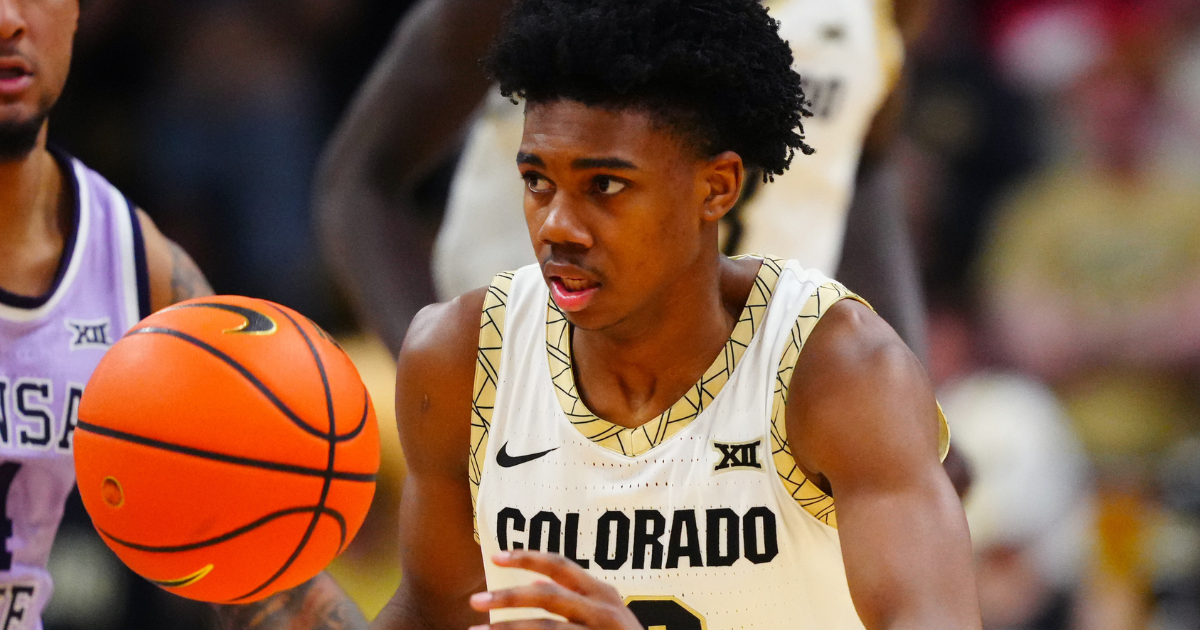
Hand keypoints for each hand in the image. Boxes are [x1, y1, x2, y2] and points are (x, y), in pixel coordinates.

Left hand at [469, 550, 643, 629]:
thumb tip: (534, 583)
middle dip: (508, 597)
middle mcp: (603, 610)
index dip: (526, 558)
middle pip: (548, 596)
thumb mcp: (604, 614)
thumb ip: (573, 597)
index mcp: (602, 593)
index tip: (494, 556)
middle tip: (474, 600)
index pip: (560, 565)